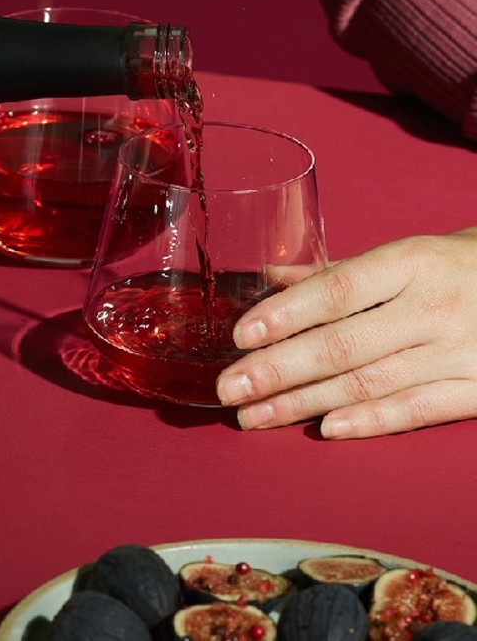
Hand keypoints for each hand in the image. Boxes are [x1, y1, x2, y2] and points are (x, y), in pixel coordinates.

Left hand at [216, 227, 476, 437]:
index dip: (285, 314)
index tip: (240, 336)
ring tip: (254, 416)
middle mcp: (435, 308)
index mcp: (412, 262)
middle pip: (343, 344)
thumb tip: (268, 278)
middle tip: (229, 388)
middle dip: (277, 370)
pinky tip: (324, 428)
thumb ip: (338, 272)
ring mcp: (460, 352)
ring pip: (369, 383)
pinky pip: (417, 410)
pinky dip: (369, 421)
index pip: (337, 291)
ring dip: (304, 403)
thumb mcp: (407, 254)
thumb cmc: (460, 267)